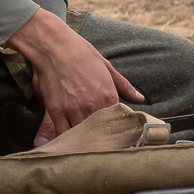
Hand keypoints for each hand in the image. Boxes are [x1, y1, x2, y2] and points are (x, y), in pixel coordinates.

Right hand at [5, 9, 143, 144]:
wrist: (54, 45)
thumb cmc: (80, 52)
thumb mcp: (106, 66)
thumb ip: (124, 85)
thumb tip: (140, 98)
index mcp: (108, 95)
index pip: (118, 123)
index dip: (117, 131)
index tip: (117, 137)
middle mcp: (93, 105)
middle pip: (101, 134)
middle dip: (101, 141)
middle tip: (102, 148)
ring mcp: (74, 109)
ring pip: (82, 137)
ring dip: (84, 143)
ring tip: (86, 148)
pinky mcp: (56, 111)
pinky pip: (62, 134)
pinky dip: (66, 141)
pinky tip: (68, 144)